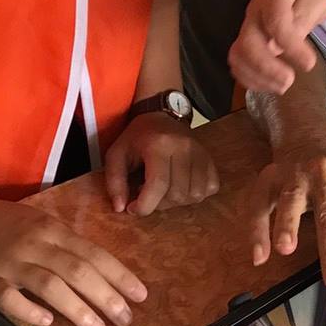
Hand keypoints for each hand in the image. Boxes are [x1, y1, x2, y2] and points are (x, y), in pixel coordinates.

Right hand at [0, 194, 146, 325]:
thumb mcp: (36, 225)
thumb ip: (62, 246)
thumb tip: (95, 275)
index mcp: (52, 230)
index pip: (94, 253)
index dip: (119, 275)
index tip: (140, 295)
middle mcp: (36, 244)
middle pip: (78, 270)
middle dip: (106, 295)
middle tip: (125, 319)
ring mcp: (11, 262)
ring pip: (50, 284)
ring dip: (77, 307)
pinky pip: (10, 296)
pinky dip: (29, 309)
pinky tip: (46, 322)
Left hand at [102, 112, 219, 215]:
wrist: (160, 116)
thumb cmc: (137, 138)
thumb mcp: (115, 154)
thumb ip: (114, 182)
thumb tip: (120, 208)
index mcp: (159, 145)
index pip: (158, 185)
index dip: (145, 205)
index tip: (133, 209)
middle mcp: (184, 147)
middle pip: (177, 194)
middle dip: (159, 204)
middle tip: (147, 194)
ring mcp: (201, 152)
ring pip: (195, 195)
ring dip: (177, 201)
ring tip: (163, 190)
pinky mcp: (210, 158)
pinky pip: (210, 187)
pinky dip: (195, 194)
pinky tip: (180, 186)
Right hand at [228, 0, 325, 94]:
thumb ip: (307, 13)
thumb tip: (296, 37)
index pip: (276, 21)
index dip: (290, 46)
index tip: (309, 64)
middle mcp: (255, 12)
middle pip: (247, 42)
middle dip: (266, 67)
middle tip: (289, 81)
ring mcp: (248, 27)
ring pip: (238, 55)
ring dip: (257, 77)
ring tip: (282, 87)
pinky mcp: (247, 42)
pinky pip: (239, 63)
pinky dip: (251, 79)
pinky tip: (271, 85)